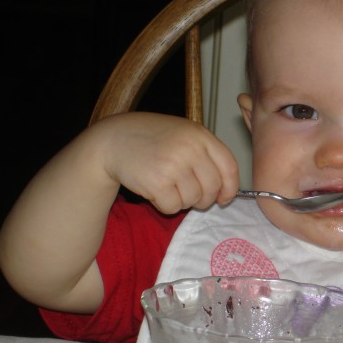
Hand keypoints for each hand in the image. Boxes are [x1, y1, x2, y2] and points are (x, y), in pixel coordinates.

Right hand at [100, 112, 238, 213]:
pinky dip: (165, 205)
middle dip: (204, 199)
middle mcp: (190, 149)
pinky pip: (173, 207)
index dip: (230, 188)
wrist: (113, 140)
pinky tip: (155, 190)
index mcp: (201, 135)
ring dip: (181, 200)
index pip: (229, 167)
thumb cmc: (151, 139)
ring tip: (167, 185)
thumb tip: (225, 191)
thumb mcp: (184, 135)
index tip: (223, 198)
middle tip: (189, 194)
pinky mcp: (157, 182)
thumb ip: (206, 156)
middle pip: (212, 188)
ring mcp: (174, 165)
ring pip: (193, 200)